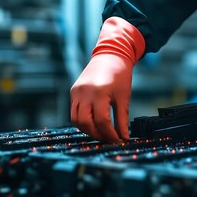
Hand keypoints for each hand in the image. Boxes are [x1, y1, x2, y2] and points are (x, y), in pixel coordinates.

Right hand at [70, 17, 144, 142]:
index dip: (110, 134)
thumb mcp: (124, 97)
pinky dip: (82, 121)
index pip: (102, 121)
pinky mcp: (73, 92)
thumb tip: (124, 138)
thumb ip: (122, 119)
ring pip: (76, 120)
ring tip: (102, 133)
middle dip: (97, 135)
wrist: (110, 56)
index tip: (118, 141)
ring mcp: (76, 92)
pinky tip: (94, 124)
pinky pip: (74, 112)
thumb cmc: (120, 75)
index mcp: (99, 92)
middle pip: (85, 123)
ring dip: (88, 130)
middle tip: (109, 140)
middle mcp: (84, 92)